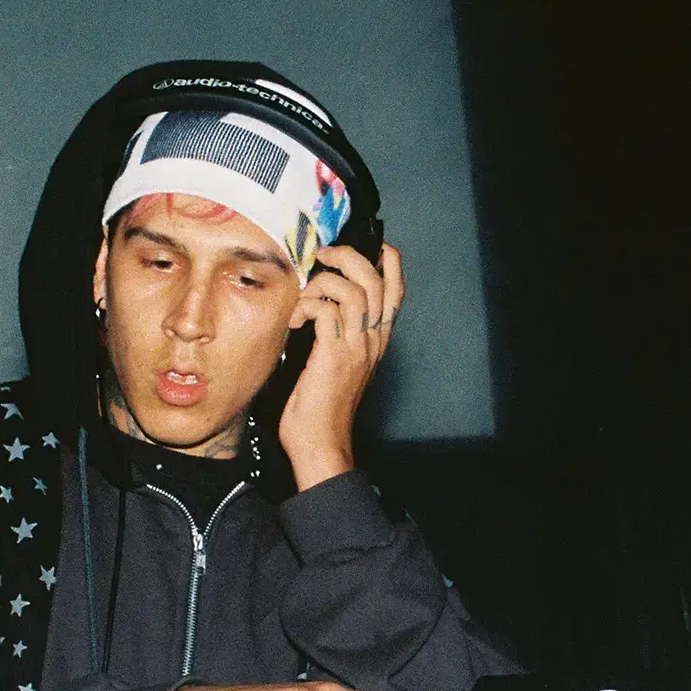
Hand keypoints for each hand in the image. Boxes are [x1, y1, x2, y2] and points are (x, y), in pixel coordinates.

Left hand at [277, 242, 404, 489]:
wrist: (320, 443)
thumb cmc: (322, 406)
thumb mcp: (338, 362)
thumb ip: (338, 332)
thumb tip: (318, 301)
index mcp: (376, 339)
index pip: (396, 289)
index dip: (386, 260)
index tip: (362, 246)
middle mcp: (373, 340)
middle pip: (377, 279)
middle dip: (348, 257)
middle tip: (322, 258)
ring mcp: (356, 348)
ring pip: (354, 290)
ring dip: (323, 283)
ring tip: (304, 295)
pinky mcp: (334, 357)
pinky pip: (327, 312)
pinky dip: (307, 306)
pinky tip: (295, 319)